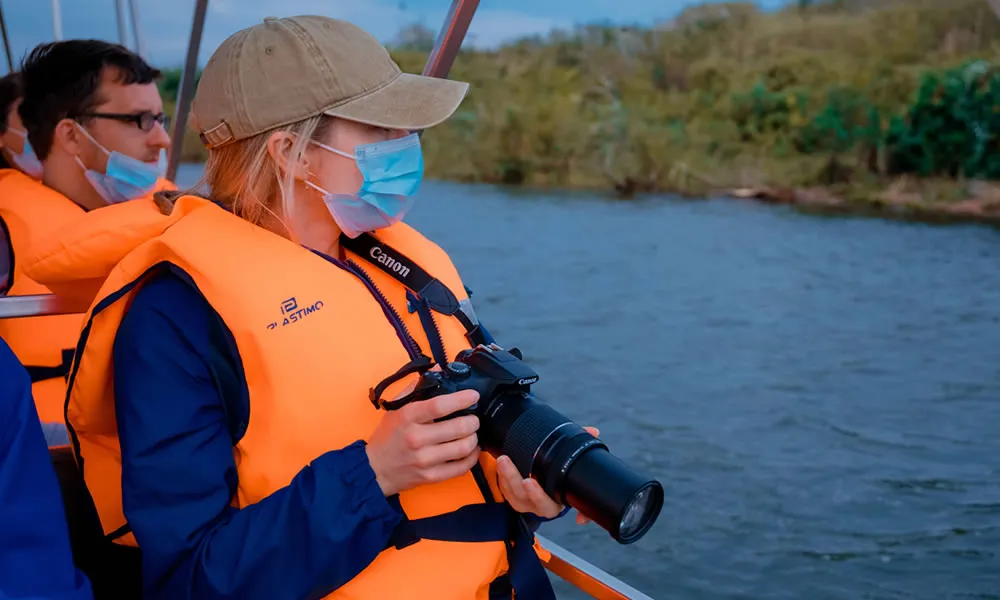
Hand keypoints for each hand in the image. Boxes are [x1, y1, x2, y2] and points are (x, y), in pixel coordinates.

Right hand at [365, 389, 480, 496]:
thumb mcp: (396, 408)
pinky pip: (461, 468)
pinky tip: (470, 450)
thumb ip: (417, 388)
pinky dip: (471, 458)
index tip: (473, 396)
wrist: (375, 469)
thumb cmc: (387, 436)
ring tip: (472, 433)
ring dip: (474, 438)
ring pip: (463, 447)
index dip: (462, 399)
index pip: (440, 405)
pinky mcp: (431, 476)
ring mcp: (425, 459)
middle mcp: (417, 438)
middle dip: (473, 421)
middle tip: (474, 418)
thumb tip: (438, 369)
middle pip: (458, 427)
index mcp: (408, 417)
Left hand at [496, 426, 599, 523]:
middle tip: (516, 471)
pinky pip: (505, 490)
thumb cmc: (558, 473)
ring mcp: (525, 503)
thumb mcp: (569, 462)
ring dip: (507, 477)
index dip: (540, 497)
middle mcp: (541, 505)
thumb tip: (594, 431)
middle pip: (531, 501)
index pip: (550, 505)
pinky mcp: (512, 497)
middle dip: (523, 487)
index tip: (530, 483)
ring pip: (514, 495)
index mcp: (558, 499)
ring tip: (503, 460)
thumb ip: (579, 446)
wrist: (544, 486)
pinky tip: (500, 464)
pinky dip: (501, 477)